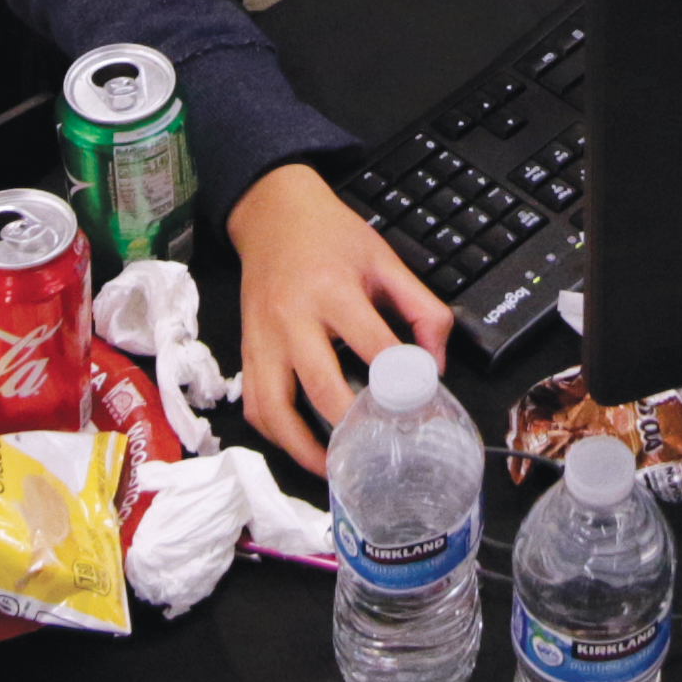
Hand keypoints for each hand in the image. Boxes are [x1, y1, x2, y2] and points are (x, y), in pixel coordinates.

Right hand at [230, 162, 450, 474]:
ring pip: (275, 410)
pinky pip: (255, 406)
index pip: (374, 348)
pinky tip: (302, 447)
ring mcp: (262, 339)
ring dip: (305, 449)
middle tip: (383, 450)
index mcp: (332, 290)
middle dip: (355, 427)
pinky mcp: (246, 352)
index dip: (404, 385)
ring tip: (338, 468)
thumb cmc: (329, 235)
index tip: (426, 411)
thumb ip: (421, 309)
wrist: (272, 213)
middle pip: (321, 387)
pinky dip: (276, 436)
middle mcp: (292, 319)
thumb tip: (435, 366)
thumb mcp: (386, 259)